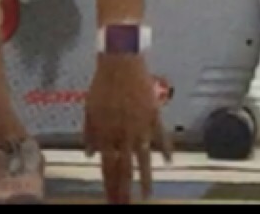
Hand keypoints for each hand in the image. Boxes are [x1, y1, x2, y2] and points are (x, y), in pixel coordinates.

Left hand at [84, 54, 172, 202]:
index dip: (110, 186)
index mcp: (107, 132)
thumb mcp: (89, 107)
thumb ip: (90, 133)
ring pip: (144, 158)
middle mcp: (124, 133)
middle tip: (126, 206)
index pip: (108, 167)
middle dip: (125, 190)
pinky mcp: (154, 115)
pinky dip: (166, 150)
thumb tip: (89, 155)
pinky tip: (169, 163)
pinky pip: (161, 136)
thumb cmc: (102, 83)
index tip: (112, 202)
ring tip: (147, 196)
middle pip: (125, 168)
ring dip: (146, 179)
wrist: (121, 60)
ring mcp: (141, 126)